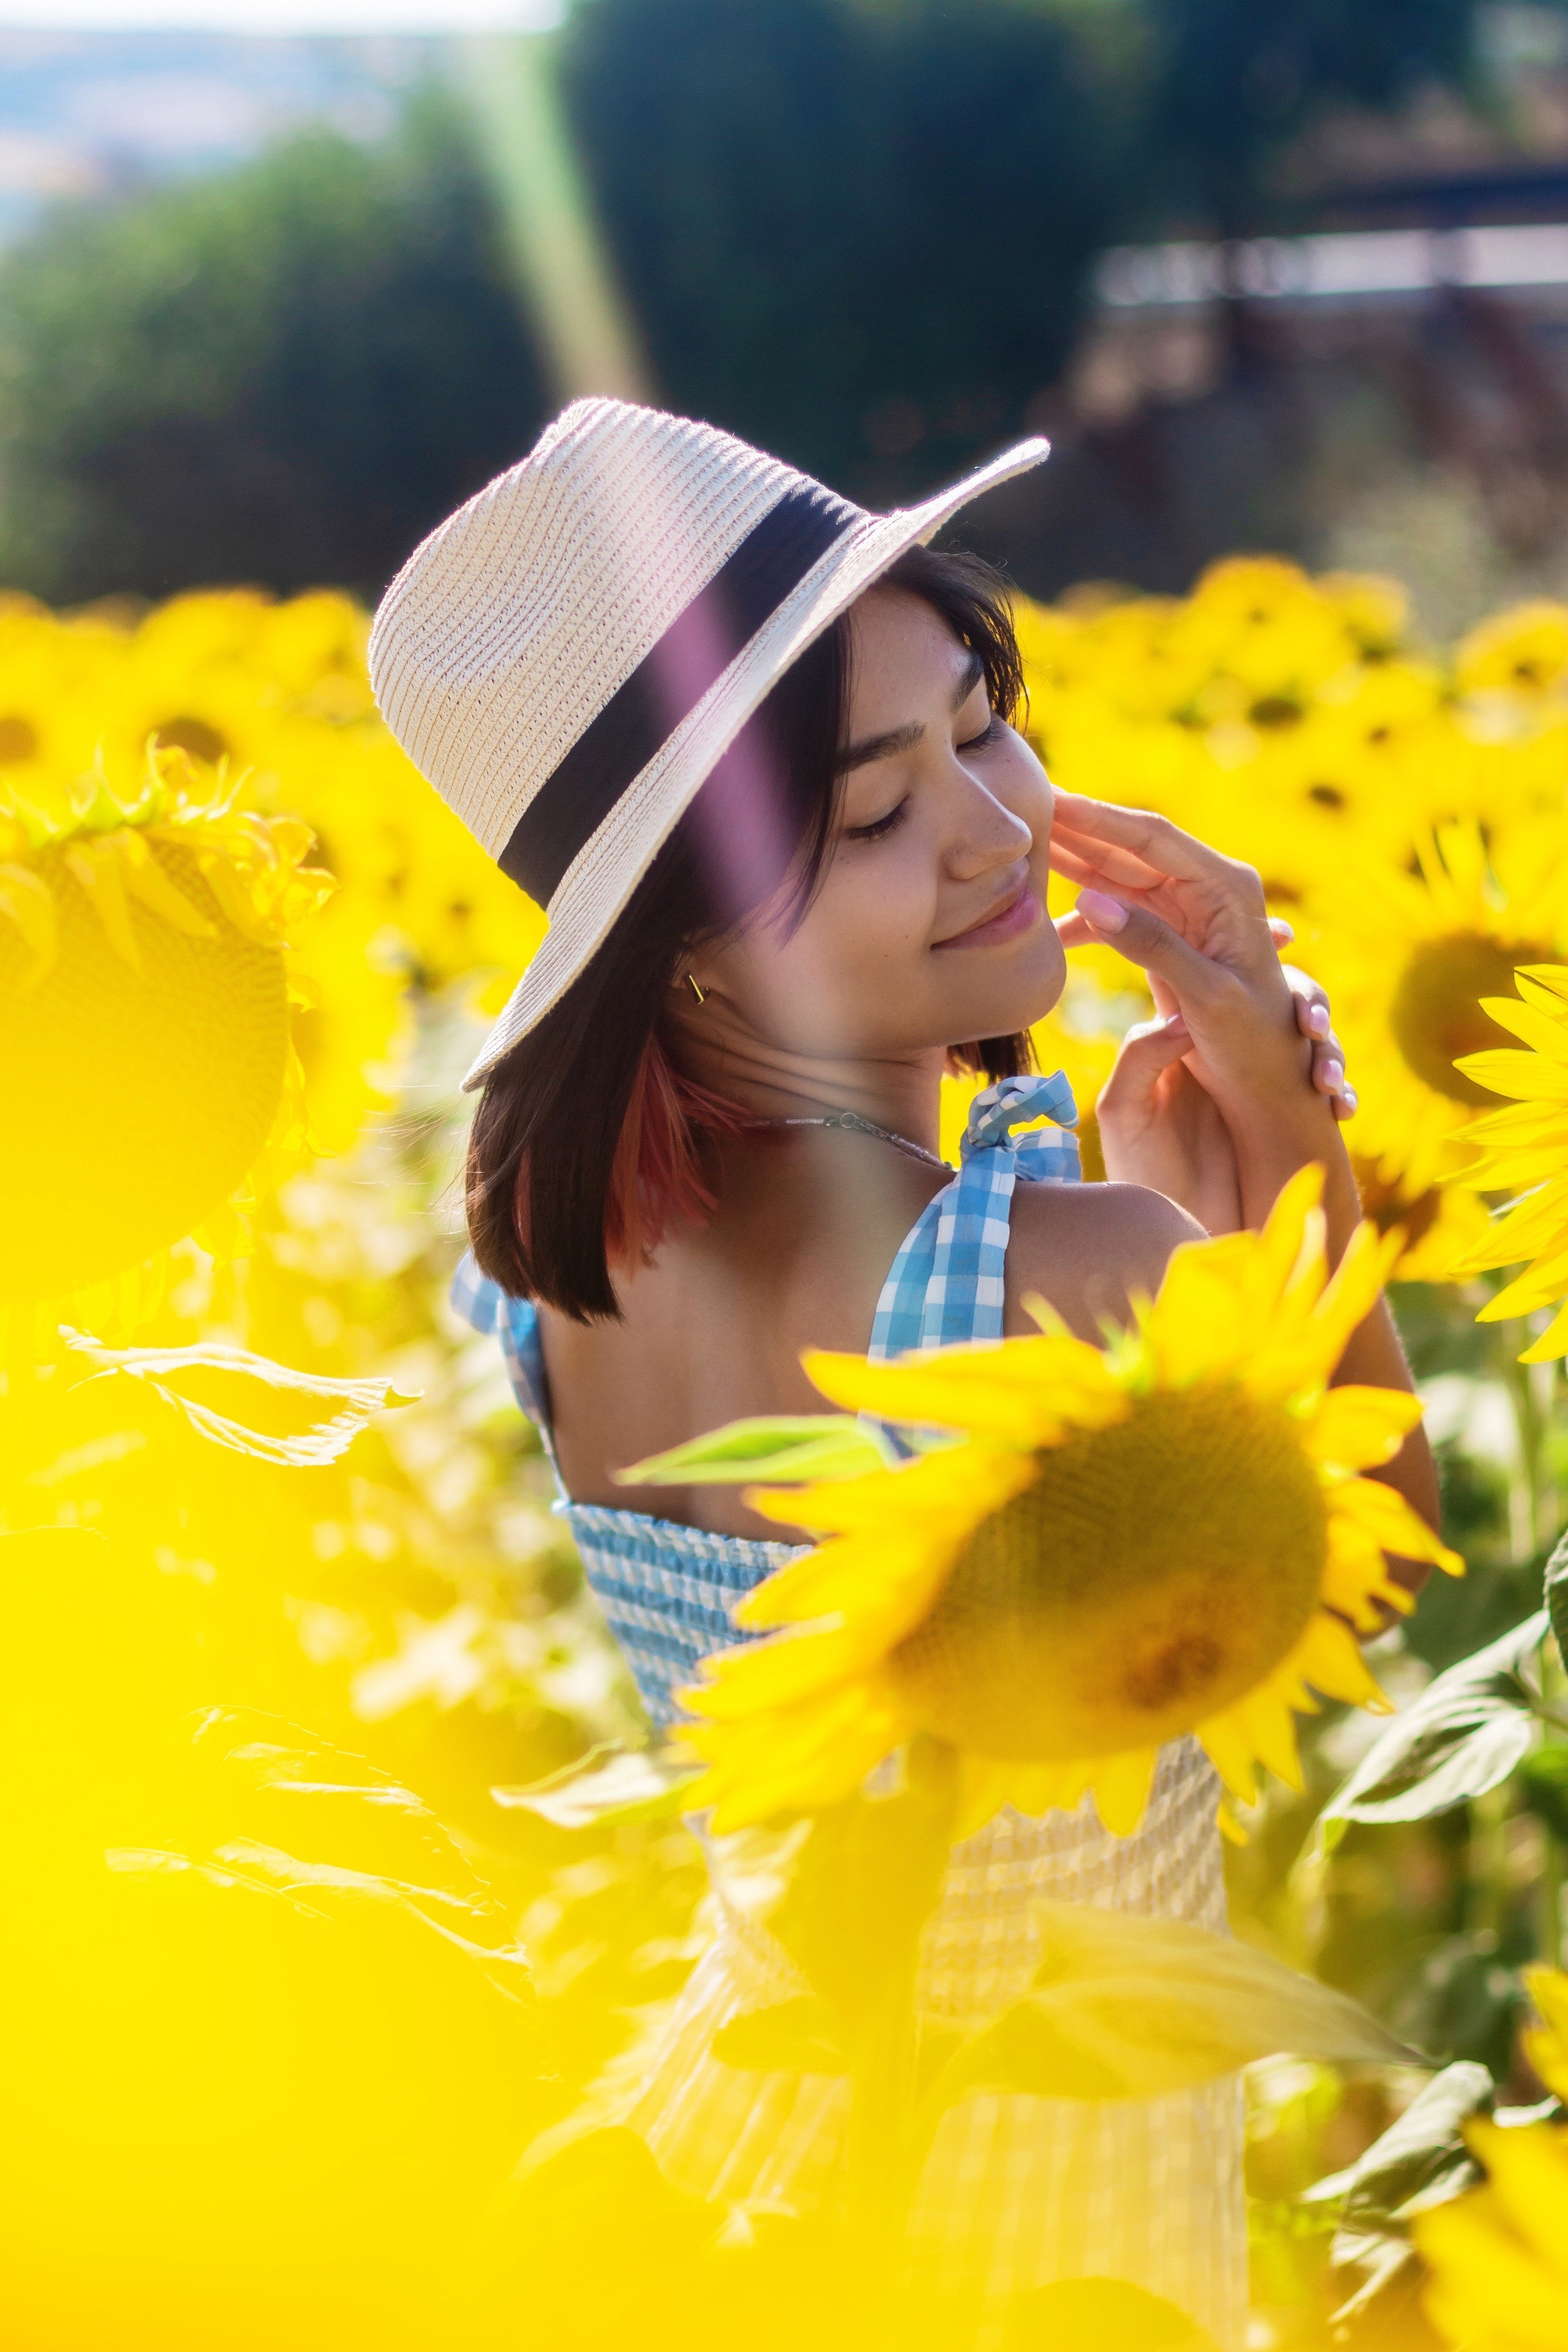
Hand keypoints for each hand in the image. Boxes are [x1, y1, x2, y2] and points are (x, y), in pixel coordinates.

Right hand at [1051, 792, 1352, 1217]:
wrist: (1273, 1087)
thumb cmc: (1253, 1044)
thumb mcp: (1205, 995)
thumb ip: (1151, 945)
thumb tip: (1088, 900)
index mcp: (1226, 889)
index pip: (1151, 838)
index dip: (1097, 817)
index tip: (1049, 799)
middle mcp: (1210, 890)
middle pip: (1131, 848)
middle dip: (1079, 829)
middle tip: (1024, 807)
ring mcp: (1190, 914)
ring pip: (1121, 877)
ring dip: (1076, 866)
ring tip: (1025, 848)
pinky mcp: (1173, 940)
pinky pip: (1122, 916)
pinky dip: (1087, 922)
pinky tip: (1049, 929)